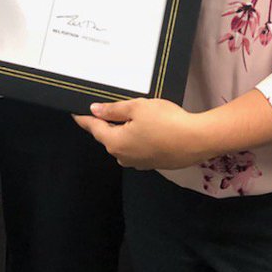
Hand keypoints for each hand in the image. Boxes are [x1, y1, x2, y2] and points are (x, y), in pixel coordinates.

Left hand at [74, 98, 206, 169]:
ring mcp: (138, 163)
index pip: (94, 128)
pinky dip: (138, 139)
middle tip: (111, 108)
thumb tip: (94, 110)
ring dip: (125, 132)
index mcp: (115, 142)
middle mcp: (123, 156)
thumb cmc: (166, 121)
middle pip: (109, 137)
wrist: (195, 140)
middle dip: (108, 124)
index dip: (84, 119)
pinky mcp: (152, 164)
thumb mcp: (137, 107)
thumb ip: (113, 110)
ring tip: (135, 116)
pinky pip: (138, 149)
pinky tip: (150, 129)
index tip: (76, 113)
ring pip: (124, 144)